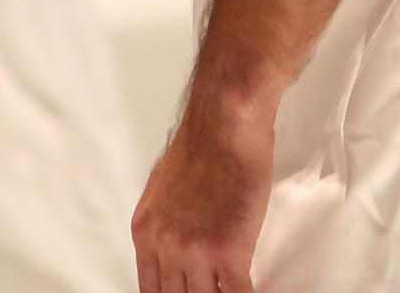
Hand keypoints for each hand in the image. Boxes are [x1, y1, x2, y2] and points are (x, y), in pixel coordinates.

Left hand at [132, 97, 274, 292]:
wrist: (225, 123)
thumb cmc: (203, 144)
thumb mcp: (163, 189)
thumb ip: (166, 224)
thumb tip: (178, 244)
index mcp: (146, 231)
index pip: (150, 289)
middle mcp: (165, 246)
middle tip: (211, 290)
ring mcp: (195, 252)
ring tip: (230, 290)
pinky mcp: (228, 252)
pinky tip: (253, 291)